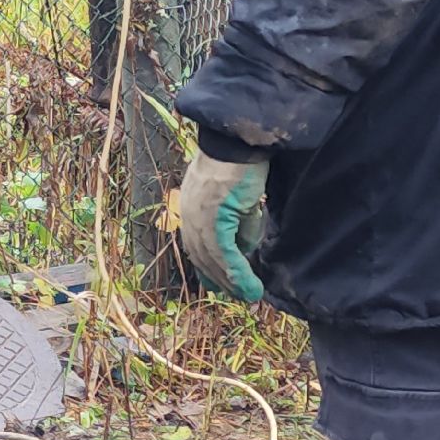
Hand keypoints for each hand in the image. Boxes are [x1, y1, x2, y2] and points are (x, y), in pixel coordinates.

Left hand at [178, 150, 268, 302]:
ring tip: (250, 296)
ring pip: (213, 260)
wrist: (237, 142)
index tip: (221, 285)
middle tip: (241, 296)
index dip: (210, 269)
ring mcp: (198, 219)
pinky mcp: (212, 220)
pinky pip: (223, 254)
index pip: (198, 247)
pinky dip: (237, 273)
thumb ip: (239, 224)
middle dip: (222, 281)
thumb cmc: (240, 163)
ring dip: (232, 282)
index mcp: (192, 210)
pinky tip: (250, 287)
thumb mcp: (238, 200)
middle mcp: (190, 217)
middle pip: (203, 258)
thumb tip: (244, 248)